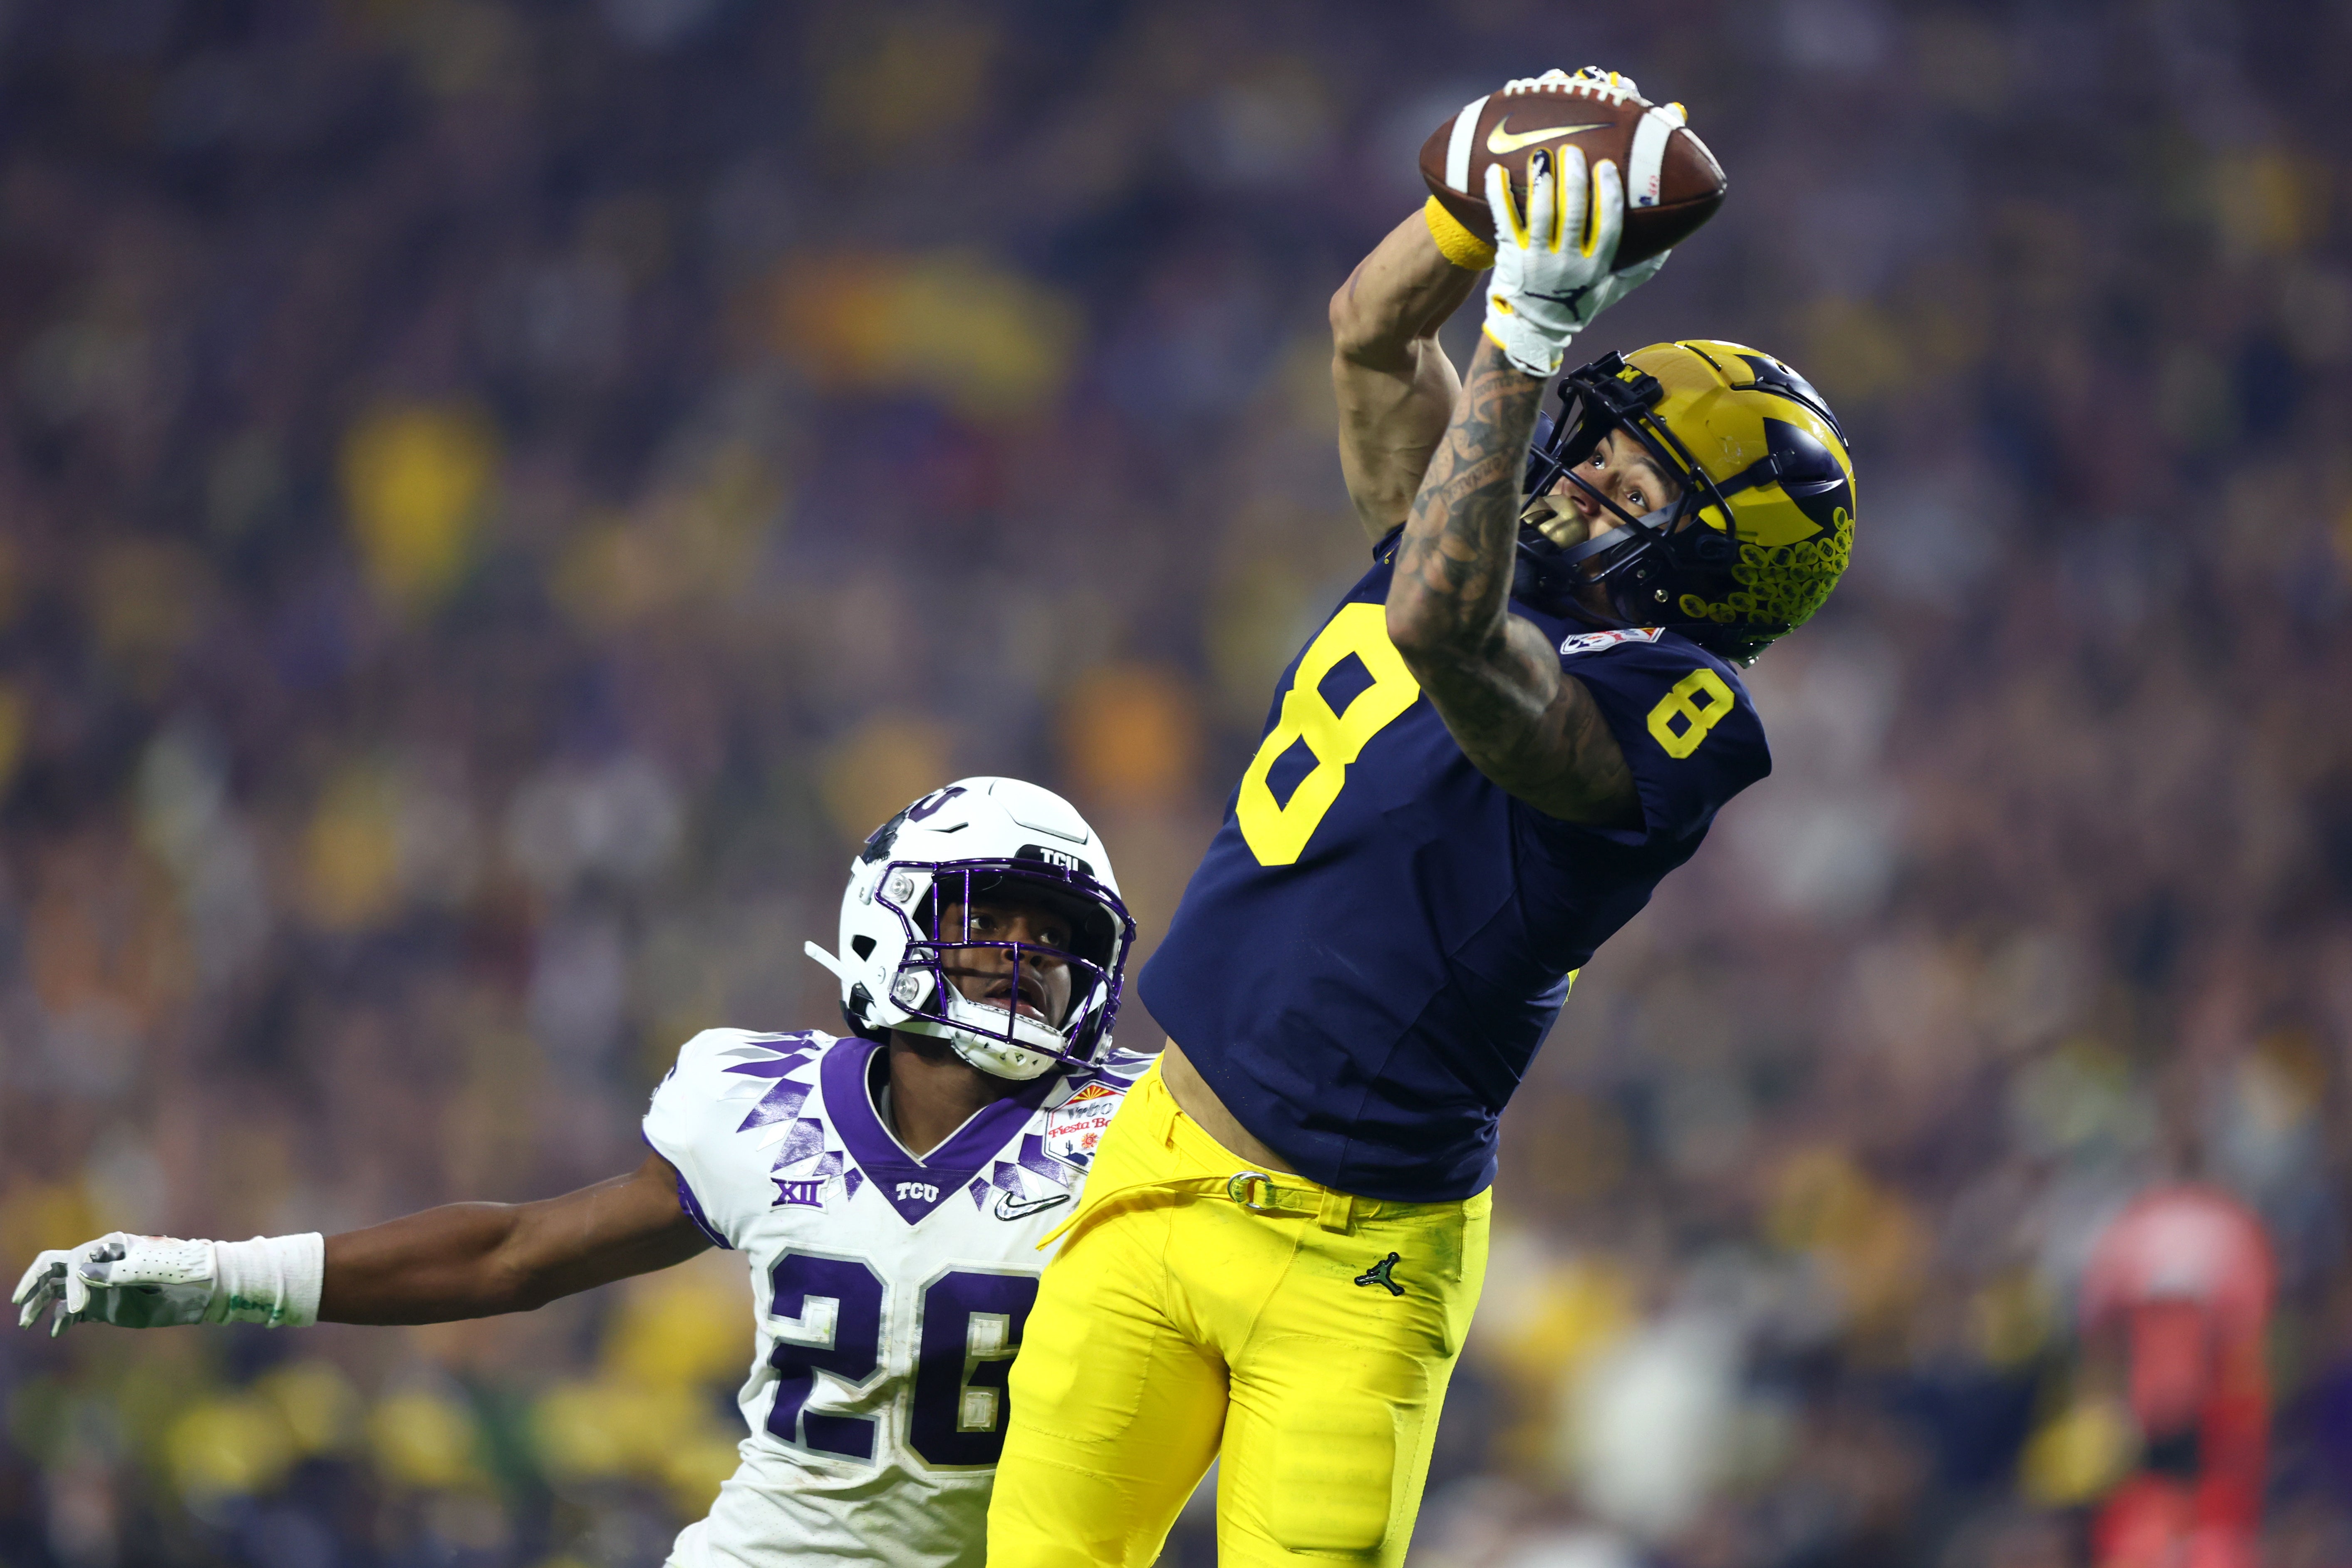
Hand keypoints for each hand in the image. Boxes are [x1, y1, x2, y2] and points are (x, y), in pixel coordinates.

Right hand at [13, 1232, 219, 1336]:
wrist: (204, 1288)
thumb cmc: (182, 1270)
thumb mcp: (151, 1269)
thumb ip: (118, 1271)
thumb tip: (80, 1270)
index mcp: (110, 1247)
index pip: (73, 1259)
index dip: (68, 1283)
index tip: (76, 1310)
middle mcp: (100, 1264)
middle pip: (55, 1269)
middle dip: (34, 1284)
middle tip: (20, 1304)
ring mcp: (100, 1286)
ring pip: (58, 1291)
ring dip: (40, 1304)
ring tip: (27, 1322)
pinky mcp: (104, 1306)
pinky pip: (73, 1313)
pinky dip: (61, 1321)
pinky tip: (56, 1332)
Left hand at [1480, 147, 1667, 377]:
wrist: (1532, 331)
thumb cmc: (1576, 305)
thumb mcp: (1612, 291)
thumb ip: (1641, 268)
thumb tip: (1671, 243)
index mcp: (1595, 268)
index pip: (1607, 227)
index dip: (1608, 195)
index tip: (1606, 167)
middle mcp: (1566, 264)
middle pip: (1572, 215)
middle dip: (1574, 180)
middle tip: (1573, 151)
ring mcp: (1536, 260)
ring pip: (1540, 216)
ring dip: (1541, 183)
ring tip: (1542, 154)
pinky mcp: (1510, 257)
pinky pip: (1504, 221)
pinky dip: (1499, 195)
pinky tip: (1495, 170)